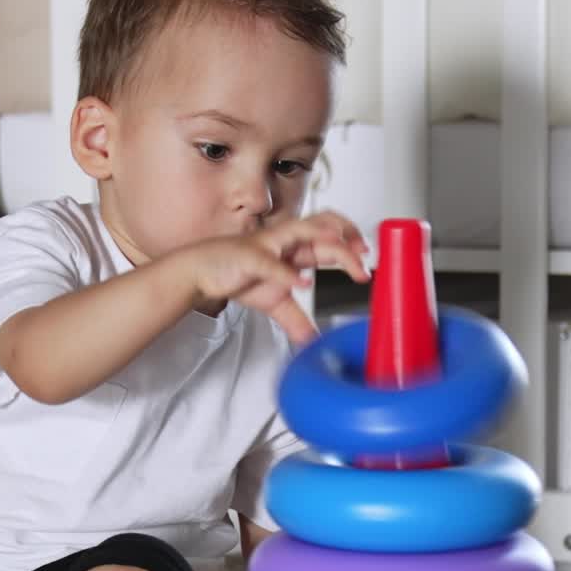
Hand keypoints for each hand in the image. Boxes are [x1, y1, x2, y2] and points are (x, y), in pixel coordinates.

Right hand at [183, 211, 369, 345]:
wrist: (203, 272)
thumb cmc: (239, 276)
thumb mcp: (276, 303)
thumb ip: (298, 320)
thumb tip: (313, 342)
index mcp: (296, 247)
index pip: (331, 235)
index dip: (353, 242)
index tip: (368, 260)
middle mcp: (287, 240)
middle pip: (326, 228)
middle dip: (350, 240)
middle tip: (364, 259)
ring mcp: (268, 244)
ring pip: (305, 230)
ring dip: (331, 243)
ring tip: (350, 257)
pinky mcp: (249, 257)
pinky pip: (271, 263)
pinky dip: (288, 273)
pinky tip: (303, 284)